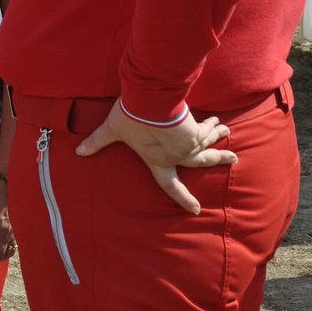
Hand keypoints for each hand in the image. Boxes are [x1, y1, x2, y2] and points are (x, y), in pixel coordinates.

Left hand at [76, 100, 235, 213]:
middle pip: (202, 162)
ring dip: (218, 137)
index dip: (183, 199)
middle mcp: (177, 156)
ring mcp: (189, 143)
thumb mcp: (112, 130)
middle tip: (233, 159)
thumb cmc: (131, 118)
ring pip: (208, 142)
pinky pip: (206, 128)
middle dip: (218, 160)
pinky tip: (218, 121)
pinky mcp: (195, 129)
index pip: (170, 186)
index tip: (195, 210)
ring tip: (228, 132)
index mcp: (158, 162)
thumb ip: (97, 141)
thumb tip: (78, 151)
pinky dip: (212, 125)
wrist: (151, 101)